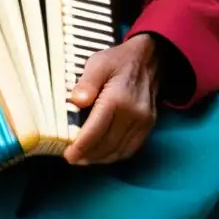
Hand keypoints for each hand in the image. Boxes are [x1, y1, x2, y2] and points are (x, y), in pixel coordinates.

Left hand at [63, 34, 160, 165]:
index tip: (68, 155)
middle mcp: (133, 114)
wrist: (150, 59)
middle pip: (107, 145)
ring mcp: (143, 122)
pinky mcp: (148, 126)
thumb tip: (76, 101)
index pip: (96, 131)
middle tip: (72, 158)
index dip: (81, 147)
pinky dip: (115, 155)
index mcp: (117, 99)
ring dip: (101, 159)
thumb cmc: (119, 61)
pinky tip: (102, 154)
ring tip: (84, 159)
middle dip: (88, 156)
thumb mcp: (98, 63)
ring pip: (119, 151)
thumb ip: (86, 83)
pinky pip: (131, 148)